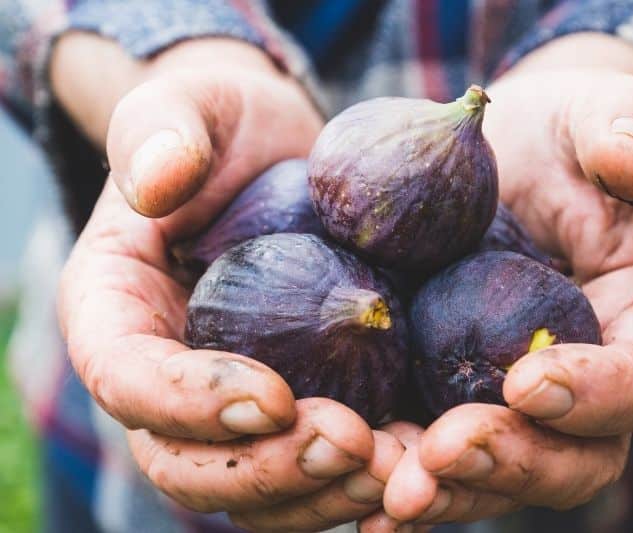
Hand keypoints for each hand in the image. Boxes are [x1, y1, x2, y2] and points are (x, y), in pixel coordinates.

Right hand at [55, 35, 402, 529]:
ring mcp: (234, 404)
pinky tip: (424, 460)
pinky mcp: (301, 404)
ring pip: (258, 487)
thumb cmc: (222, 127)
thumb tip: (155, 180)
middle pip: (187, 464)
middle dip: (268, 470)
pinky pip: (318, 466)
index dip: (189, 403)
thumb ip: (160, 133)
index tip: (273, 397)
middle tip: (351, 444)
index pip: (128, 380)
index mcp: (119, 314)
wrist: (276, 155)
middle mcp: (167, 379)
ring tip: (400, 467)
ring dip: (325, 491)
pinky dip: (366, 477)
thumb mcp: (190, 109)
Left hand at [376, 34, 632, 525]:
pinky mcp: (457, 399)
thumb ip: (617, 132)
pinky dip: (399, 476)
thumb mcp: (594, 117)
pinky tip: (350, 490)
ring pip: (502, 476)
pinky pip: (436, 455)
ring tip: (388, 493)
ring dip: (447, 489)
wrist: (510, 158)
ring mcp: (519, 404)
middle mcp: (592, 385)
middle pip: (575, 457)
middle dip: (511, 463)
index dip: (601, 393)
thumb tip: (625, 157)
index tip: (528, 380)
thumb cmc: (562, 137)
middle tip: (442, 453)